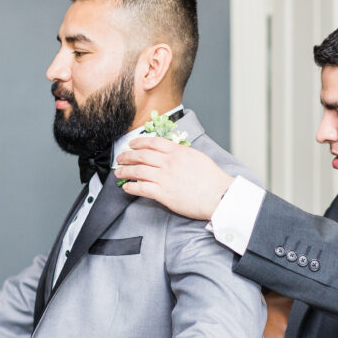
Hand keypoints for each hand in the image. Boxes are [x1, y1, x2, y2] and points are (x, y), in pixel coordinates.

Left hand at [115, 135, 234, 219]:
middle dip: (127, 156)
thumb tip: (172, 152)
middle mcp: (169, 162)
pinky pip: (141, 188)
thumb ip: (182, 153)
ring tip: (119, 172)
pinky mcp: (163, 194)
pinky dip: (131, 187)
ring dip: (125, 171)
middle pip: (141, 155)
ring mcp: (164, 178)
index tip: (132, 144)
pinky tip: (126, 187)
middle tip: (120, 158)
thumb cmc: (212, 179)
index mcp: (178, 151)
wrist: (218, 196)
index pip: (153, 142)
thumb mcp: (198, 157)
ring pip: (138, 171)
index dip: (139, 142)